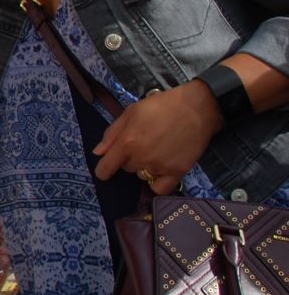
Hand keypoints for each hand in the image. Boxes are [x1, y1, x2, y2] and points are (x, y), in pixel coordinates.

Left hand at [91, 81, 221, 194]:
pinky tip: (160, 172)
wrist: (196, 108)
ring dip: (144, 167)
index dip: (103, 170)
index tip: (104, 170)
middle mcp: (142, 158)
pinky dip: (157, 183)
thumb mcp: (130, 113)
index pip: (106, 168)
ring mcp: (160, 167)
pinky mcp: (178, 172)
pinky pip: (161, 189)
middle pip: (126, 168)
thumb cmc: (160, 106)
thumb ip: (111, 134)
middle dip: (129, 158)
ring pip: (142, 175)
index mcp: (127, 142)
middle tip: (141, 144)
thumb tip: (97, 153)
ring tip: (155, 151)